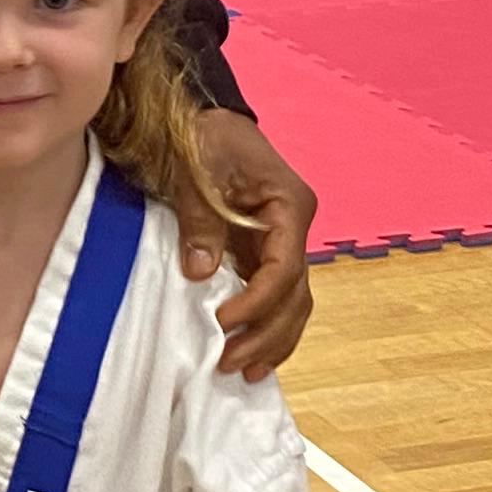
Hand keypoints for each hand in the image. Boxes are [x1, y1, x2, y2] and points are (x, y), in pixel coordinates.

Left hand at [179, 110, 315, 377]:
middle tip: (229, 363)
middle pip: (295, 296)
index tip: (223, 324)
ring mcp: (284, 243)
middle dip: (265, 335)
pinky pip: (277, 297)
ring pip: (293, 303)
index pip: (284, 269)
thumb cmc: (205, 137)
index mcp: (289, 206)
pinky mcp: (267, 252)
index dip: (256, 303)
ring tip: (242, 372)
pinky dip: (268, 327)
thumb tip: (200, 273)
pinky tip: (252, 355)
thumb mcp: (196, 172)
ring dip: (271, 341)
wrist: (207, 119)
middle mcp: (295, 229)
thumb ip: (201, 222)